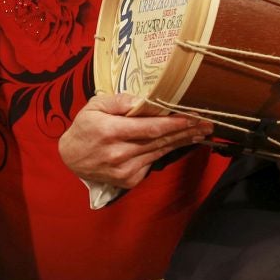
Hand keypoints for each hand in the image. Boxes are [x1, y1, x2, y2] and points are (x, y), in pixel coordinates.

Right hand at [58, 92, 211, 189]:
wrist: (72, 158)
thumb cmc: (85, 127)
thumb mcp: (95, 106)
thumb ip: (119, 101)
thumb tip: (143, 99)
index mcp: (110, 131)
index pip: (150, 127)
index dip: (173, 123)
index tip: (193, 116)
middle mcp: (119, 153)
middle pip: (160, 141)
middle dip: (186, 131)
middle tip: (208, 123)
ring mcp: (124, 169)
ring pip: (159, 152)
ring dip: (182, 142)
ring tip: (201, 132)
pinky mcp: (128, 180)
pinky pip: (152, 163)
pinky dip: (166, 152)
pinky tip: (180, 143)